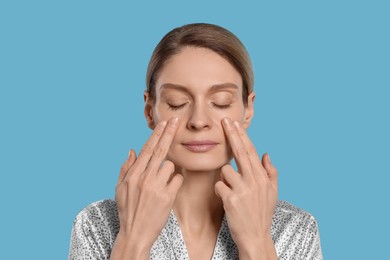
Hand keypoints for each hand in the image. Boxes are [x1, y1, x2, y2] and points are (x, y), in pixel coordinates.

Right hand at [112, 118, 182, 258]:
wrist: (135, 234)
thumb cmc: (127, 210)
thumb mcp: (120, 189)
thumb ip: (126, 168)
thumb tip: (133, 150)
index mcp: (133, 175)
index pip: (147, 149)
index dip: (156, 135)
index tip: (163, 123)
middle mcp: (144, 178)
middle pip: (159, 150)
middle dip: (168, 133)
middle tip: (176, 121)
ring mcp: (156, 187)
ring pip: (170, 165)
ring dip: (168, 170)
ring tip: (161, 183)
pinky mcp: (167, 197)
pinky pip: (177, 179)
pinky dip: (175, 181)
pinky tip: (168, 190)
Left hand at [215, 117, 277, 258]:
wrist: (256, 236)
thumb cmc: (262, 213)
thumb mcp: (272, 193)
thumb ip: (271, 172)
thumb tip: (266, 154)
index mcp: (262, 177)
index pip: (250, 151)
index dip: (242, 136)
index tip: (235, 124)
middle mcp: (254, 181)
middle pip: (240, 152)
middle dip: (231, 135)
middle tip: (224, 121)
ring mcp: (242, 190)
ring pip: (225, 170)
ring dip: (225, 179)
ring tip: (233, 192)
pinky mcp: (231, 200)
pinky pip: (219, 186)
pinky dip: (220, 191)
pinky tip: (226, 200)